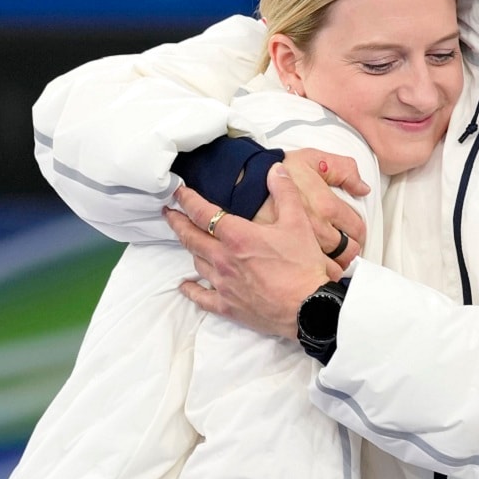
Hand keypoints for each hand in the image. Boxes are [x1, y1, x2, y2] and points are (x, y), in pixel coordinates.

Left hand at [166, 164, 333, 337]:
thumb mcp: (298, 223)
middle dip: (177, 222)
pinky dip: (191, 289)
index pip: (203, 213)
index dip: (187, 200)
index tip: (178, 193)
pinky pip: (201, 297)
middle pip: (190, 237)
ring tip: (187, 240)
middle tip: (168, 213)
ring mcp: (222, 284)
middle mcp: (223, 259)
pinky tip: (185, 285)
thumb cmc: (303, 267)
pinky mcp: (227, 306)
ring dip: (190, 249)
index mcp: (237, 236)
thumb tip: (276, 169)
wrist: (309, 309)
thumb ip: (285, 193)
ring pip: (196, 262)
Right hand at [267, 149, 367, 265]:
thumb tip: (362, 188)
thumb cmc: (273, 172)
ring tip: (325, 260)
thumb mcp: (311, 158)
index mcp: (326, 207)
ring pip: (330, 269)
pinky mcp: (283, 259)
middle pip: (346, 254)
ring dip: (332, 266)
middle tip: (340, 248)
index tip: (351, 233)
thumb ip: (342, 169)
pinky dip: (310, 276)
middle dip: (347, 251)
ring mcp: (300, 248)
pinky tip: (306, 270)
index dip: (357, 232)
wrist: (239, 185)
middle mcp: (317, 231)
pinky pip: (306, 276)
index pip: (356, 229)